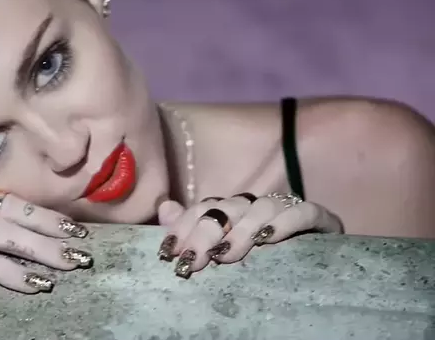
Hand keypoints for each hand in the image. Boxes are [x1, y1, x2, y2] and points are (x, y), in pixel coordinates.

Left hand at [156, 193, 342, 277]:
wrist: (320, 279)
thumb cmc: (265, 267)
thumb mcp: (224, 252)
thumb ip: (195, 230)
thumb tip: (164, 209)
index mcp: (234, 211)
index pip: (205, 207)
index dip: (185, 225)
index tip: (169, 250)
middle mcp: (257, 206)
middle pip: (228, 208)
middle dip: (206, 232)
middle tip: (193, 259)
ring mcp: (288, 209)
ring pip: (262, 207)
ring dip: (241, 231)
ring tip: (226, 255)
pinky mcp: (319, 218)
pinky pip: (302, 213)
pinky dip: (284, 223)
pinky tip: (268, 239)